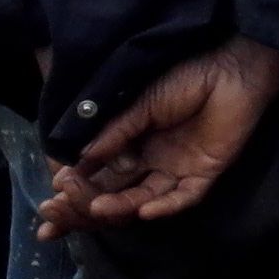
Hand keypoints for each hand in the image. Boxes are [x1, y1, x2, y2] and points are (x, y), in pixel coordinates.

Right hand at [46, 37, 278, 237]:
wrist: (229, 66)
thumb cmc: (183, 78)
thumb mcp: (138, 105)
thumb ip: (112, 134)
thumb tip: (77, 163)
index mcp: (131, 144)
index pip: (98, 175)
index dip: (74, 189)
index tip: (49, 199)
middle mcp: (151, 161)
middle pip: (114, 193)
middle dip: (85, 205)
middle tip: (58, 212)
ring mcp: (177, 168)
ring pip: (143, 198)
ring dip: (119, 206)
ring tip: (96, 207)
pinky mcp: (205, 172)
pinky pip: (184, 197)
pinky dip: (165, 205)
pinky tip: (144, 210)